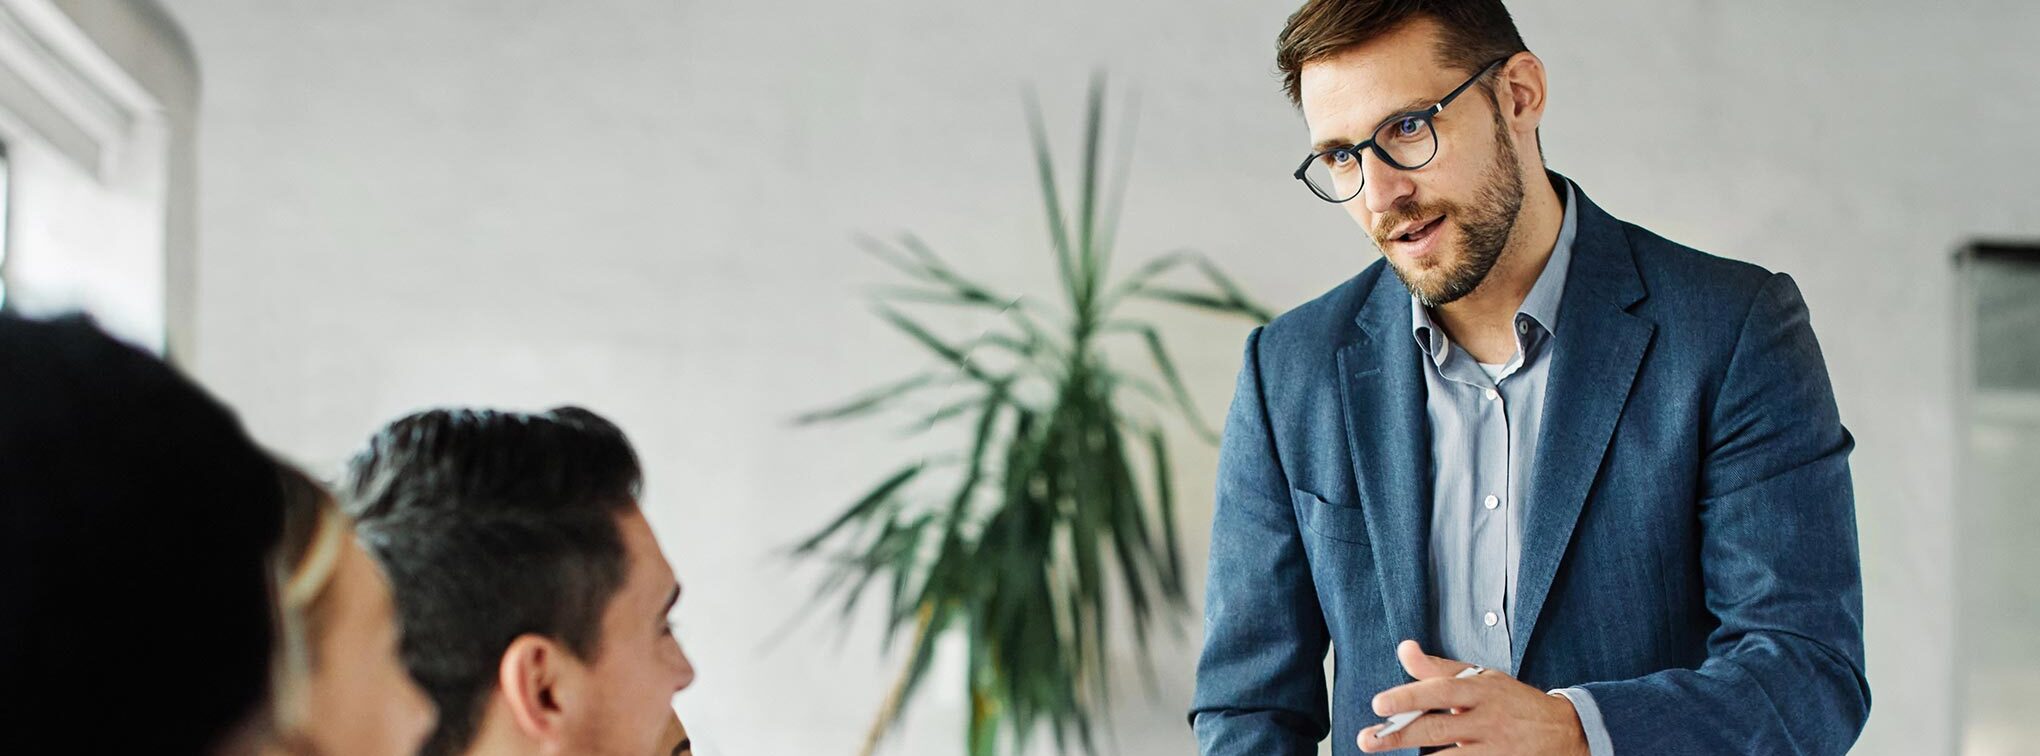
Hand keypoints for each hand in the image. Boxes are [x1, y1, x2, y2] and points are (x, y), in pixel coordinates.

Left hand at [1357, 640, 1587, 754]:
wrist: (1566, 730)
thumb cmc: (1512, 701)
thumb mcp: (1481, 678)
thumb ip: (1439, 668)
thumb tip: (1404, 649)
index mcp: (1480, 689)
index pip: (1440, 690)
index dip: (1409, 697)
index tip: (1378, 704)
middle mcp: (1488, 719)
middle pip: (1438, 728)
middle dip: (1399, 735)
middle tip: (1368, 740)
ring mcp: (1496, 748)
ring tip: (1386, 754)